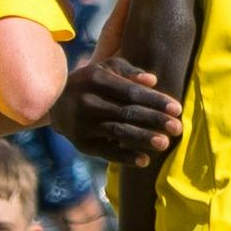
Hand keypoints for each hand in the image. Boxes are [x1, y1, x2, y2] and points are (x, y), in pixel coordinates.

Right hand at [51, 52, 183, 170]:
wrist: (53, 102)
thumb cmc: (89, 83)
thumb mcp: (105, 69)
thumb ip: (129, 72)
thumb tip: (153, 81)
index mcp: (96, 79)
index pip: (132, 92)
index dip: (155, 101)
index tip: (177, 109)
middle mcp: (87, 101)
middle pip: (127, 112)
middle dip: (155, 120)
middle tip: (178, 127)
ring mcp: (82, 124)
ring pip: (118, 132)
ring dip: (143, 139)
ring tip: (165, 143)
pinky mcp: (80, 143)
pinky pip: (106, 151)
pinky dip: (125, 157)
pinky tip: (144, 161)